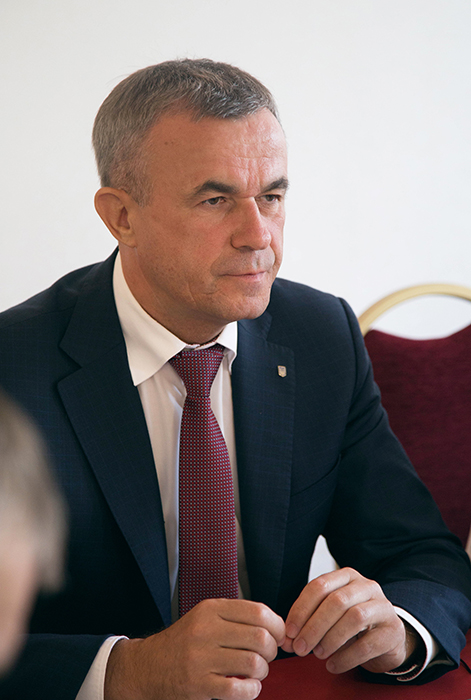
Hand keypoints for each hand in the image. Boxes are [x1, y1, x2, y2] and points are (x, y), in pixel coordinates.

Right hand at [104, 598, 285, 699]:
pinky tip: (248, 688)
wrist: (148, 667)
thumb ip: (235, 617)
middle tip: (267, 656)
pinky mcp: (199, 685)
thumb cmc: (184, 642)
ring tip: (256, 672)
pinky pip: (238, 689)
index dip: (277, 626)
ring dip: (262, 671)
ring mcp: (201, 658)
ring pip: (253, 663)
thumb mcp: (205, 617)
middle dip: (272, 650)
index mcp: (210, 610)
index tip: (278, 636)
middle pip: (260, 637)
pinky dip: (251, 690)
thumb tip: (275, 626)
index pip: (258, 612)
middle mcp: (205, 630)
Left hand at [281, 567, 417, 673]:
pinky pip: (368, 644)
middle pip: (336, 601)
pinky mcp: (393, 631)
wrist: (387, 637)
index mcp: (346, 576)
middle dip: (314, 626)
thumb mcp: (330, 616)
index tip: (289, 632)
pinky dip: (346, 657)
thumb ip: (308, 623)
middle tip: (300, 648)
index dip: (301, 609)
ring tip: (318, 655)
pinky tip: (333, 665)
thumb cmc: (351, 624)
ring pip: (354, 618)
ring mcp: (383, 607)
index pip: (319, 586)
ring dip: (331, 639)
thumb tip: (286, 640)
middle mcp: (366, 586)